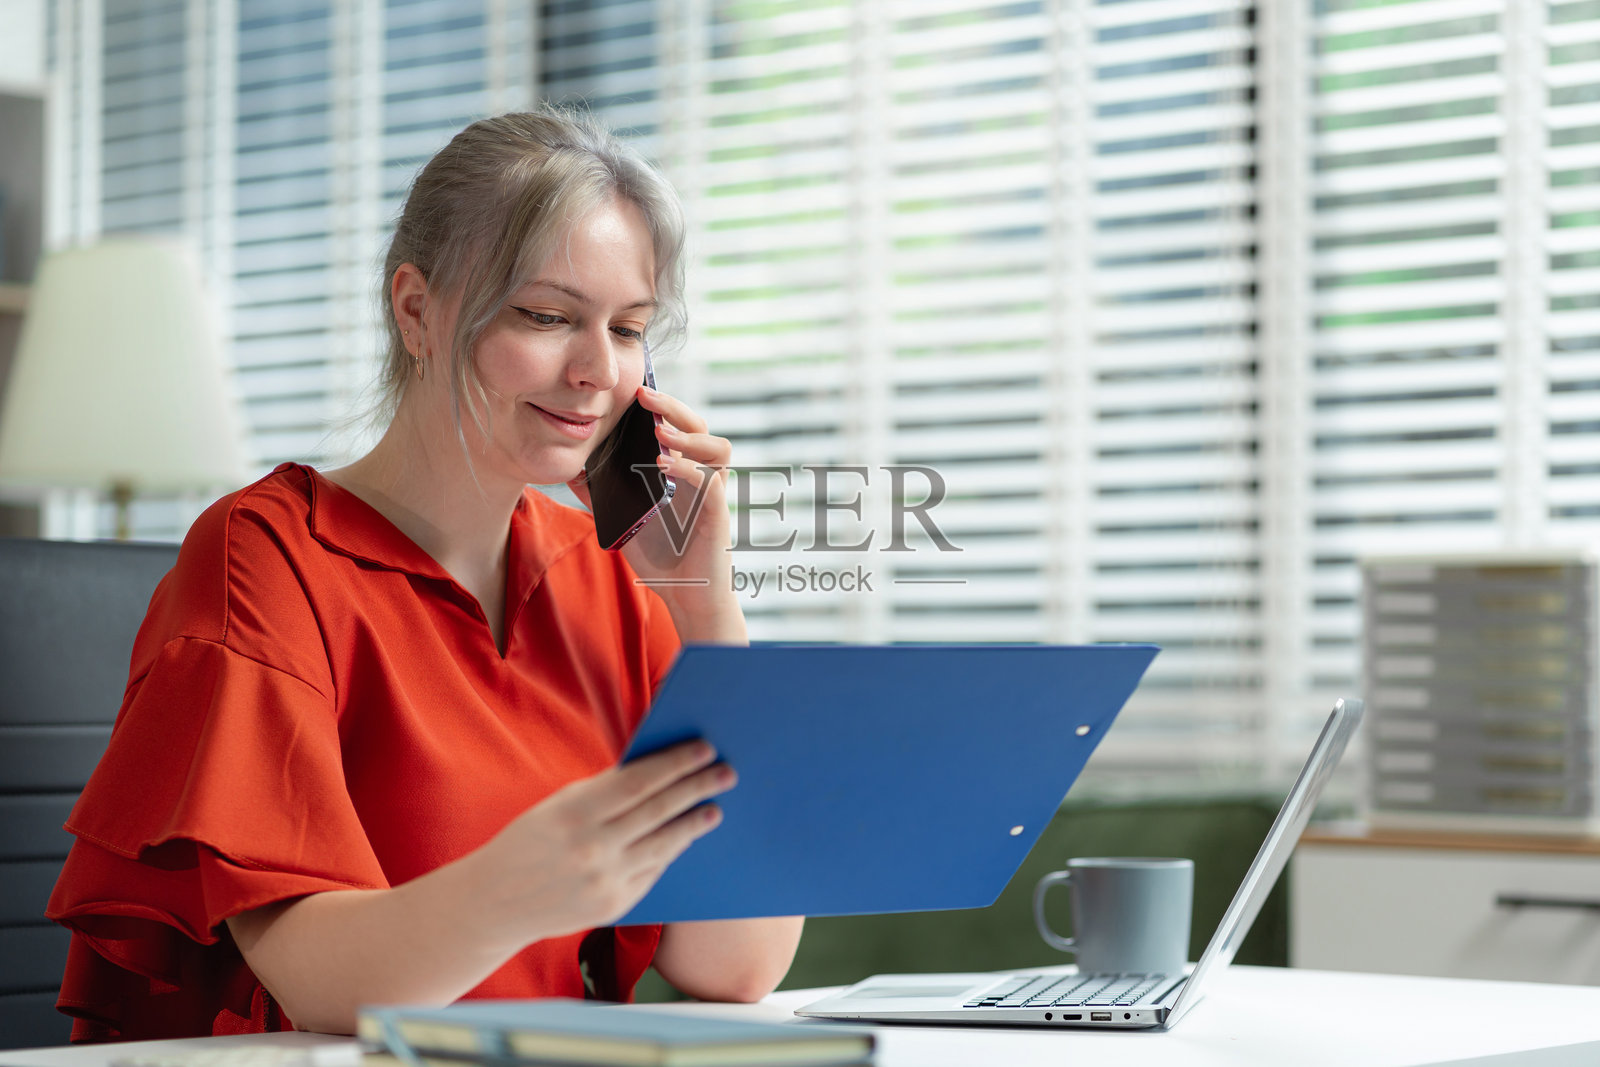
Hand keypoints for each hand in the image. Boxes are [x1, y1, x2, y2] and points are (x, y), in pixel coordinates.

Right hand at [469, 740, 734, 945]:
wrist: (495, 902)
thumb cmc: (530, 842)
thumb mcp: (559, 806)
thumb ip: (605, 792)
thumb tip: (658, 770)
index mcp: (575, 812)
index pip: (639, 781)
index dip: (676, 763)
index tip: (704, 748)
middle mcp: (592, 847)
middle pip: (658, 810)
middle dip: (696, 788)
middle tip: (725, 772)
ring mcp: (605, 880)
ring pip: (664, 844)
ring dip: (694, 823)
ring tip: (715, 808)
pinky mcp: (614, 906)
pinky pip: (652, 872)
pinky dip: (672, 851)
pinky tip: (687, 837)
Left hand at [569, 386, 743, 639]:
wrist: (685, 597)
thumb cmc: (662, 559)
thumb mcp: (623, 520)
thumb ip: (602, 495)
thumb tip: (573, 470)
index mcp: (684, 473)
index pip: (682, 428)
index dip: (665, 407)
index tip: (636, 393)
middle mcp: (703, 478)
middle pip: (702, 427)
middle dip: (675, 407)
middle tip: (644, 396)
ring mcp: (713, 495)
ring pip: (719, 447)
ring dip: (690, 435)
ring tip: (659, 433)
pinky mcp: (716, 515)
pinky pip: (710, 483)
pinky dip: (688, 470)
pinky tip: (663, 465)